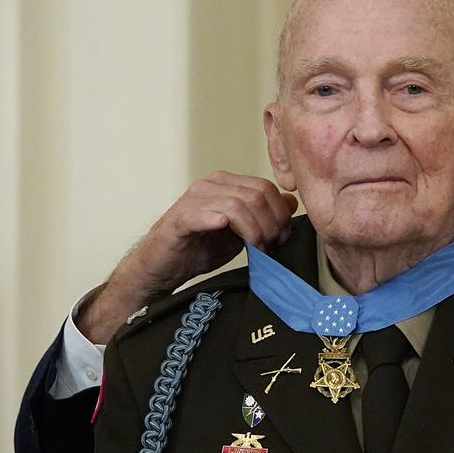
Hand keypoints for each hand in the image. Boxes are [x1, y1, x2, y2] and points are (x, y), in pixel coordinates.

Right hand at [77, 171, 298, 342]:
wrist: (162, 269)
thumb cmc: (199, 249)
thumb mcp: (240, 232)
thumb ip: (263, 217)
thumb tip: (291, 204)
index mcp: (227, 184)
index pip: (267, 188)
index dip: (281, 214)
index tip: (281, 239)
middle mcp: (212, 184)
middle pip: (257, 195)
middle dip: (271, 225)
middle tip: (270, 247)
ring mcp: (194, 198)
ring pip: (239, 204)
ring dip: (255, 231)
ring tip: (256, 249)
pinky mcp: (180, 217)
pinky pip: (207, 213)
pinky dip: (223, 223)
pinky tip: (230, 233)